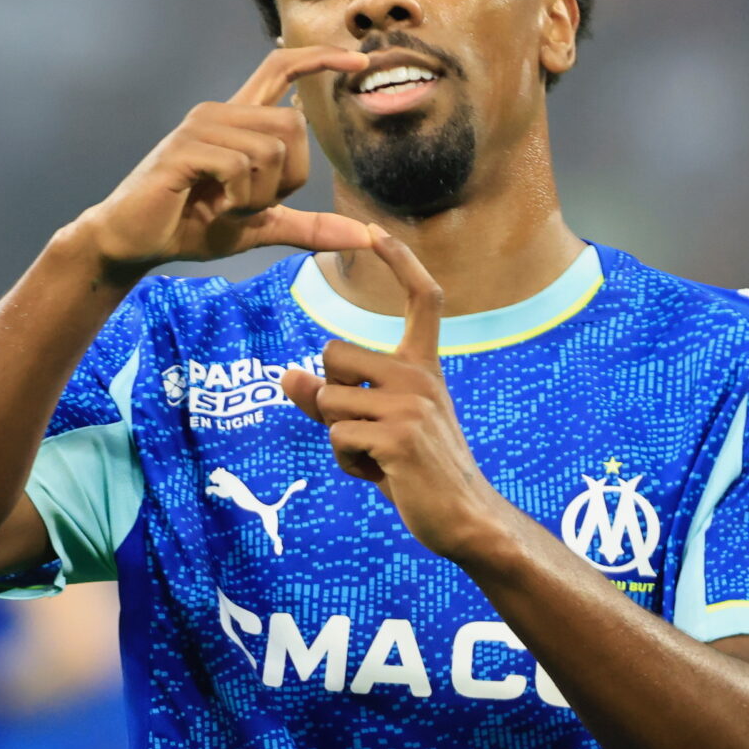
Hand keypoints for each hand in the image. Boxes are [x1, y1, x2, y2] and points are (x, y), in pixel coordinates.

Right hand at [74, 46, 375, 277]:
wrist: (135, 242)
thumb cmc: (192, 226)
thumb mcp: (261, 226)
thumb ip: (310, 227)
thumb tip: (366, 237)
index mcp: (238, 121)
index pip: (281, 70)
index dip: (320, 60)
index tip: (359, 62)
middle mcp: (220, 113)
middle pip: (293, 124)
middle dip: (288, 177)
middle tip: (251, 203)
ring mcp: (201, 126)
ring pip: (270, 150)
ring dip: (259, 195)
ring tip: (226, 207)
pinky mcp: (185, 147)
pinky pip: (240, 165)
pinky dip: (239, 199)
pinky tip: (214, 207)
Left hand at [280, 229, 510, 563]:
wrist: (464, 518)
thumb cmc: (416, 470)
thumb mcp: (374, 427)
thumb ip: (330, 398)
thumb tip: (284, 375)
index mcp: (423, 366)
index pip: (421, 298)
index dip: (399, 260)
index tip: (375, 229)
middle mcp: (420, 376)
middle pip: (332, 354)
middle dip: (330, 395)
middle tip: (366, 431)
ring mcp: (411, 404)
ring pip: (329, 400)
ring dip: (340, 437)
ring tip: (378, 457)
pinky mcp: (397, 436)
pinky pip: (337, 437)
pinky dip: (348, 462)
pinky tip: (382, 474)